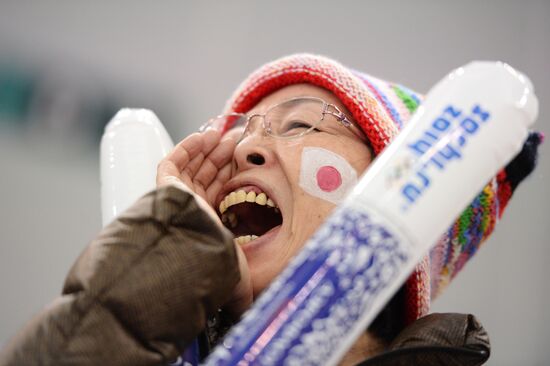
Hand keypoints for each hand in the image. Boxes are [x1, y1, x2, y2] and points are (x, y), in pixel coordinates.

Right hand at [157, 129, 252, 315]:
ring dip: (209, 148)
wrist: (192, 260)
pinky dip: (189, 147)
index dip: (231, 175)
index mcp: (206, 226)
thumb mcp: (237, 273)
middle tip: (238, 140)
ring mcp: (176, 200)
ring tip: (226, 134)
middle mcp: (190, 212)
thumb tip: (247, 310)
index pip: (219, 193)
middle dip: (222, 157)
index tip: (245, 160)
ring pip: (193, 167)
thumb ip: (241, 289)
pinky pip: (173, 161)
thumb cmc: (214, 268)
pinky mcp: (164, 188)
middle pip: (207, 176)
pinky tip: (206, 136)